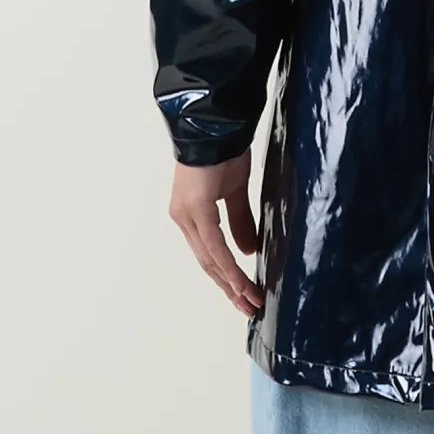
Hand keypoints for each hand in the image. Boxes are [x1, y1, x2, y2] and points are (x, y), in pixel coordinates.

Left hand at [169, 150, 263, 316]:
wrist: (218, 126)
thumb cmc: (225, 152)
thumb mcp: (236, 191)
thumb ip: (240, 221)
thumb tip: (247, 251)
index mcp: (191, 215)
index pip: (209, 254)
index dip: (227, 276)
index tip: (245, 294)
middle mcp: (183, 218)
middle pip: (207, 262)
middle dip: (230, 288)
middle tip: (249, 307)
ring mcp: (186, 215)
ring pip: (209, 258)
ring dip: (231, 282)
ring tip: (250, 300)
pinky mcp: (195, 208)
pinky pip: (213, 244)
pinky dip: (227, 264)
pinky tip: (239, 280)